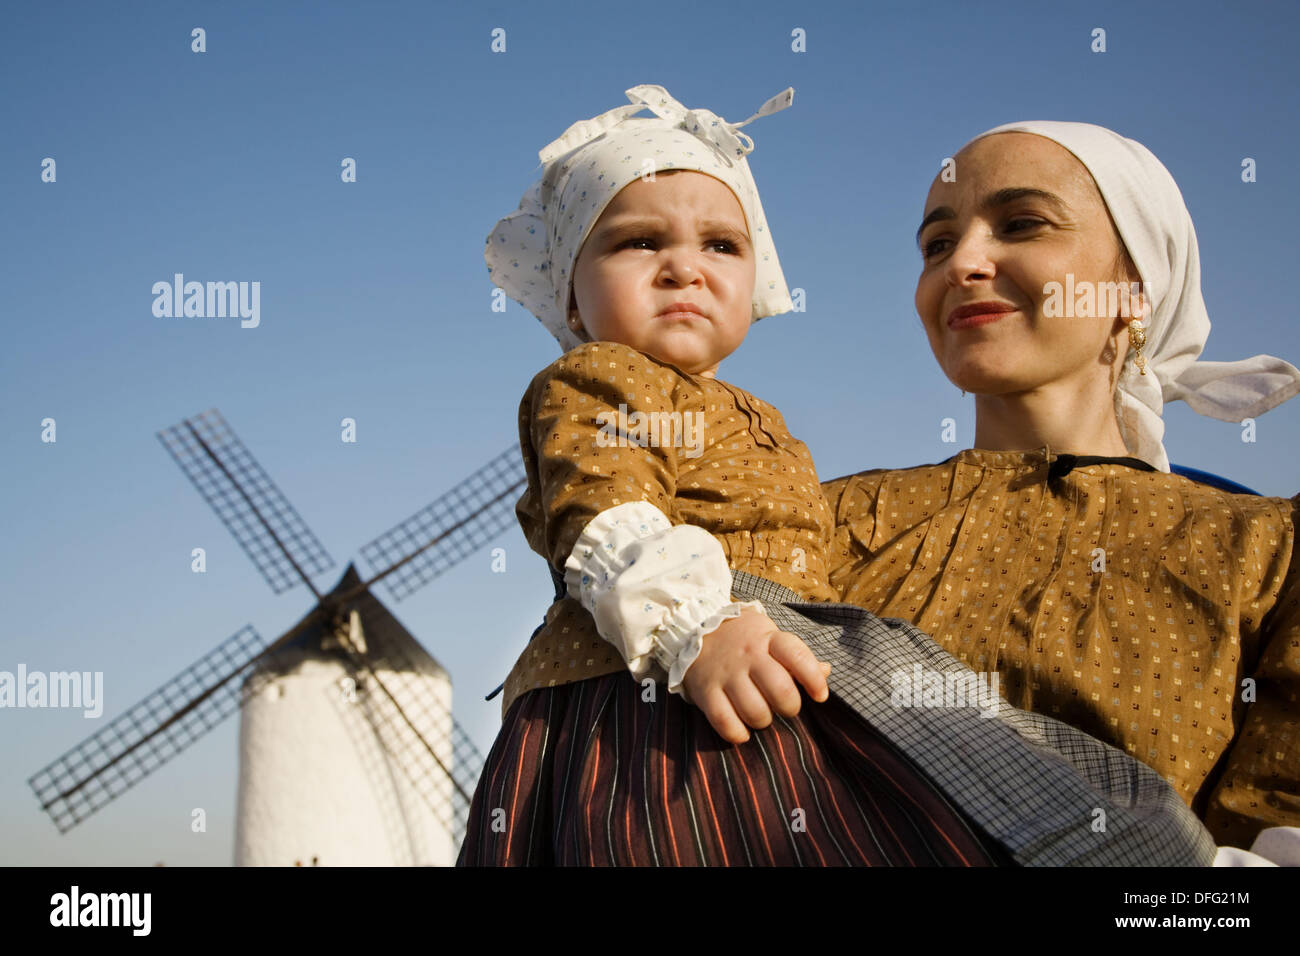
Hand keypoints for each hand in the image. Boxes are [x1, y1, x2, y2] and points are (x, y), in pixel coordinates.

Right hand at [680, 606, 831, 744]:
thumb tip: (826, 671)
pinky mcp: (705, 692)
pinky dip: (737, 733)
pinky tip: (742, 729)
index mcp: (768, 639)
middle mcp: (747, 656)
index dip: (814, 679)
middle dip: (790, 707)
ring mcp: (726, 674)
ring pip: (755, 711)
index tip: (820, 696)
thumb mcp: (770, 637)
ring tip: (760, 715)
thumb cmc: (743, 639)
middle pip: (780, 690)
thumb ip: (797, 656)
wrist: (694, 628)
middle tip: (785, 707)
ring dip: (763, 721)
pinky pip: (724, 722)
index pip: (798, 656)